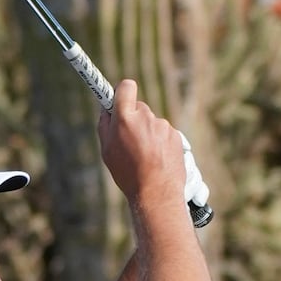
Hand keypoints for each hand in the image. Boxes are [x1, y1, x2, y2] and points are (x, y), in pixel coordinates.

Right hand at [98, 78, 184, 210]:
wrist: (157, 193)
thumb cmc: (128, 173)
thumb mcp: (106, 151)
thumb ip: (105, 125)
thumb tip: (106, 109)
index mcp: (125, 118)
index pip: (126, 87)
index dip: (122, 91)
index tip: (120, 98)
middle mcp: (146, 117)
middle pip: (138, 108)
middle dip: (134, 118)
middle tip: (129, 139)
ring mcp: (163, 126)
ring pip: (152, 123)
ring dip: (148, 133)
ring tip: (145, 156)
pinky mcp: (176, 135)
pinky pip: (164, 133)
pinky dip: (160, 142)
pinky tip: (157, 159)